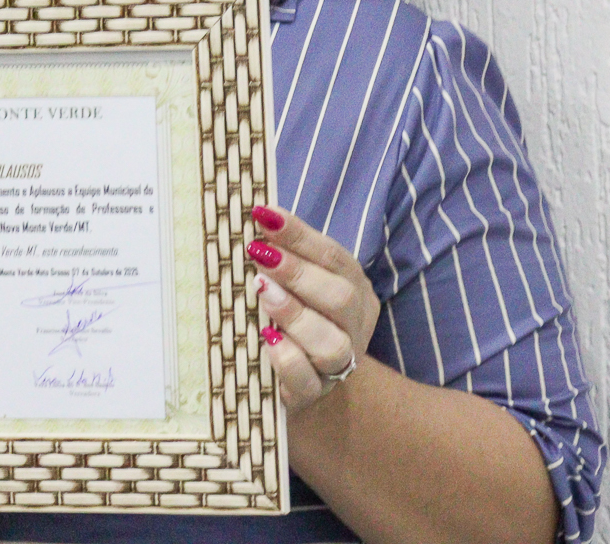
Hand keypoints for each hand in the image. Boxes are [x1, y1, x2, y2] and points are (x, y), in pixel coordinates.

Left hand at [247, 205, 380, 412]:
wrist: (299, 382)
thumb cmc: (295, 319)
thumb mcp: (296, 284)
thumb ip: (285, 256)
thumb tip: (255, 219)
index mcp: (354, 289)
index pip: (332, 256)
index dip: (299, 235)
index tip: (264, 215)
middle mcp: (353, 326)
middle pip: (340, 297)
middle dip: (298, 272)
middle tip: (259, 254)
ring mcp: (338, 364)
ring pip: (332, 343)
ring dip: (295, 314)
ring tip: (262, 293)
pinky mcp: (313, 394)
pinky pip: (307, 380)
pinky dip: (287, 359)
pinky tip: (266, 339)